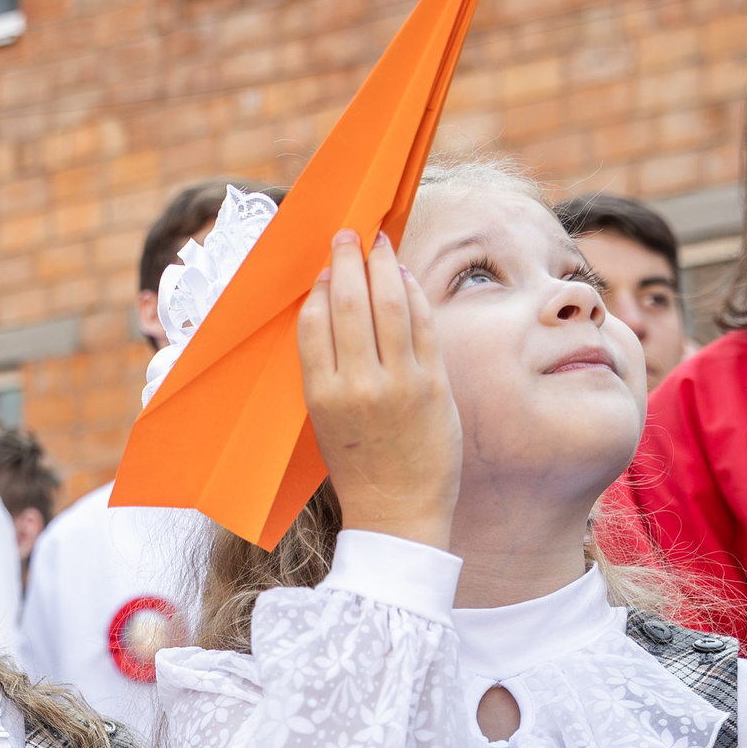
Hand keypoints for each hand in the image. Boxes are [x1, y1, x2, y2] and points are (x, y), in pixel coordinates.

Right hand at [296, 229, 461, 547]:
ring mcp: (398, 384)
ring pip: (388, 304)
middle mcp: (357, 386)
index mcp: (320, 396)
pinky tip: (403, 277)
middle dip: (348, 260)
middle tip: (347, 234)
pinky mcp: (433, 385)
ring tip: (377, 243)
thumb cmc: (358, 466)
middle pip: (350, 303)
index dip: (320, 287)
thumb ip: (328, 370)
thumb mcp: (325, 421)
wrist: (397, 512)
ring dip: (382, 264)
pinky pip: (421, 324)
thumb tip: (332, 311)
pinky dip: (411, 293)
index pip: (313, 322)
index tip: (325, 266)